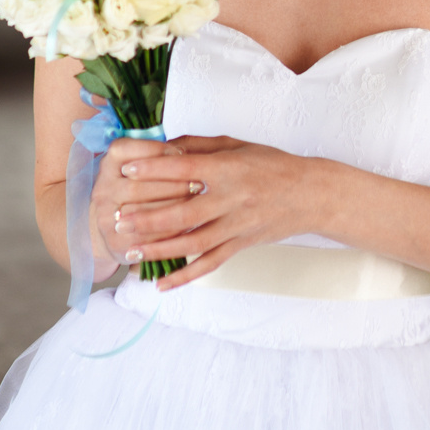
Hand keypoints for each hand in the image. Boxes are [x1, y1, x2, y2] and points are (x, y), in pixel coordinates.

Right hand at [89, 135, 191, 277]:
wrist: (115, 227)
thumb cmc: (139, 190)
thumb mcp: (143, 166)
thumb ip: (160, 156)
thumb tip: (185, 153)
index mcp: (108, 164)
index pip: (127, 150)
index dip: (157, 152)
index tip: (184, 155)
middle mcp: (102, 189)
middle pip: (137, 186)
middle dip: (172, 185)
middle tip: (200, 184)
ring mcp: (105, 218)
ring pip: (142, 213)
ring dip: (173, 209)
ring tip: (198, 205)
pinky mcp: (116, 243)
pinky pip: (147, 238)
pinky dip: (170, 231)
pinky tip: (189, 226)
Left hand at [103, 134, 332, 288]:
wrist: (311, 194)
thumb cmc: (272, 164)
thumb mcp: (237, 145)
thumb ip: (200, 146)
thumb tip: (165, 146)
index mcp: (228, 169)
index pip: (185, 170)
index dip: (154, 170)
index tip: (126, 171)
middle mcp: (231, 199)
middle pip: (184, 212)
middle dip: (148, 217)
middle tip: (118, 219)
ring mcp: (236, 226)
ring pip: (193, 242)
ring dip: (159, 249)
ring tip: (130, 252)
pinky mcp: (241, 244)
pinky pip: (210, 264)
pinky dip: (185, 276)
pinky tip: (162, 283)